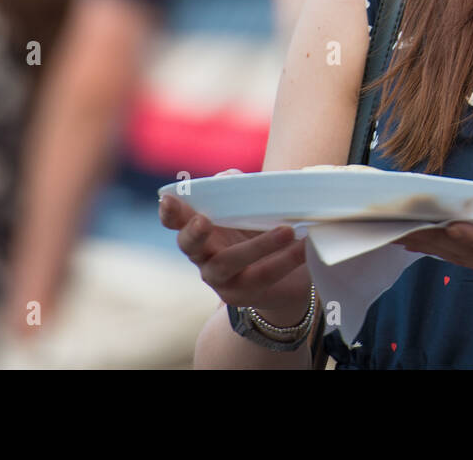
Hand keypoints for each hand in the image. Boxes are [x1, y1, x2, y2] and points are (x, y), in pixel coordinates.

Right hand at [159, 182, 310, 317]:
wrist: (286, 279)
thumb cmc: (262, 232)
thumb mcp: (252, 209)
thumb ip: (239, 190)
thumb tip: (230, 177)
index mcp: (201, 228)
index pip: (176, 219)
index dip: (170, 211)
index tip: (168, 199)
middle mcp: (202, 254)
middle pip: (189, 245)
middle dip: (193, 232)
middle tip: (203, 220)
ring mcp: (218, 278)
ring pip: (228, 262)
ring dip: (258, 245)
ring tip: (287, 230)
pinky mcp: (241, 294)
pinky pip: (262, 276)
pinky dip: (285, 260)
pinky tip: (303, 246)